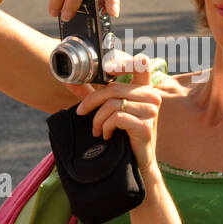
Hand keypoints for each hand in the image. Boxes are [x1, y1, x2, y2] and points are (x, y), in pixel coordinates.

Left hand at [73, 52, 164, 175]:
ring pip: (113, 104)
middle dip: (91, 101)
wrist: (138, 161)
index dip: (123, 62)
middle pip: (114, 88)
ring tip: (97, 130)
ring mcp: (151, 111)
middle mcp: (152, 96)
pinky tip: (106, 135)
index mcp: (145, 88)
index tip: (106, 68)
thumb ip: (95, 94)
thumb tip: (70, 80)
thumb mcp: (111, 110)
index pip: (140, 64)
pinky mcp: (146, 126)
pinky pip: (117, 118)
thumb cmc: (124, 134)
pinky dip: (105, 127)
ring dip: (98, 119)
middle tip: (81, 112)